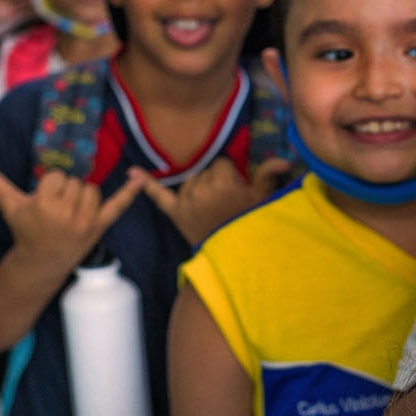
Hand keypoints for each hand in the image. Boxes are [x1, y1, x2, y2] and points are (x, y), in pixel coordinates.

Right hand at [0, 166, 146, 276]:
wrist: (42, 263)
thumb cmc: (26, 230)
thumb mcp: (10, 207)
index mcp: (45, 205)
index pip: (56, 176)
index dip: (49, 186)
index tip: (44, 201)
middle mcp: (67, 214)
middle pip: (75, 181)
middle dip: (65, 191)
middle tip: (56, 210)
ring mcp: (86, 221)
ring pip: (91, 189)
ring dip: (82, 196)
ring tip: (70, 212)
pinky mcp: (100, 226)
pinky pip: (119, 205)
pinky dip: (132, 191)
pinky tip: (141, 176)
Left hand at [142, 158, 292, 245]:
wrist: (233, 256)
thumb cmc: (251, 224)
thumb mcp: (263, 200)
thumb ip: (269, 174)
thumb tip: (283, 159)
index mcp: (225, 182)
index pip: (221, 164)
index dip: (229, 177)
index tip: (235, 192)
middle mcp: (203, 188)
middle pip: (205, 171)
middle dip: (214, 181)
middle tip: (224, 203)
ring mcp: (187, 200)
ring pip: (190, 181)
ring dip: (198, 188)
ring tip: (210, 208)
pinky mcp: (175, 212)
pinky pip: (158, 195)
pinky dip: (145, 184)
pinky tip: (131, 172)